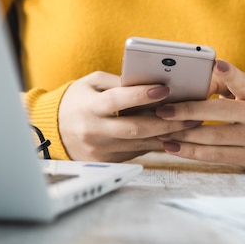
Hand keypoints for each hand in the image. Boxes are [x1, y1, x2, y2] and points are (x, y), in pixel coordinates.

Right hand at [58, 71, 201, 161]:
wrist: (52, 132)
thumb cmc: (77, 100)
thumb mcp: (91, 83)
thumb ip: (118, 82)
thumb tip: (151, 81)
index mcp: (89, 107)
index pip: (117, 100)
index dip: (141, 95)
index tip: (165, 89)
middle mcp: (94, 130)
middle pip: (136, 128)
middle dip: (167, 121)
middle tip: (192, 114)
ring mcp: (101, 150)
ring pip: (141, 144)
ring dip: (169, 134)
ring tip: (192, 124)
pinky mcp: (109, 162)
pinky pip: (138, 151)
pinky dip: (157, 143)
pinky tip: (176, 135)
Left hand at [155, 60, 244, 170]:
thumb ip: (227, 83)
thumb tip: (197, 78)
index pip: (243, 82)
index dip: (230, 74)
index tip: (217, 64)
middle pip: (220, 112)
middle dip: (189, 111)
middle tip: (163, 110)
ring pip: (213, 138)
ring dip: (183, 135)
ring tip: (161, 130)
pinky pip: (214, 156)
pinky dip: (191, 152)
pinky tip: (172, 147)